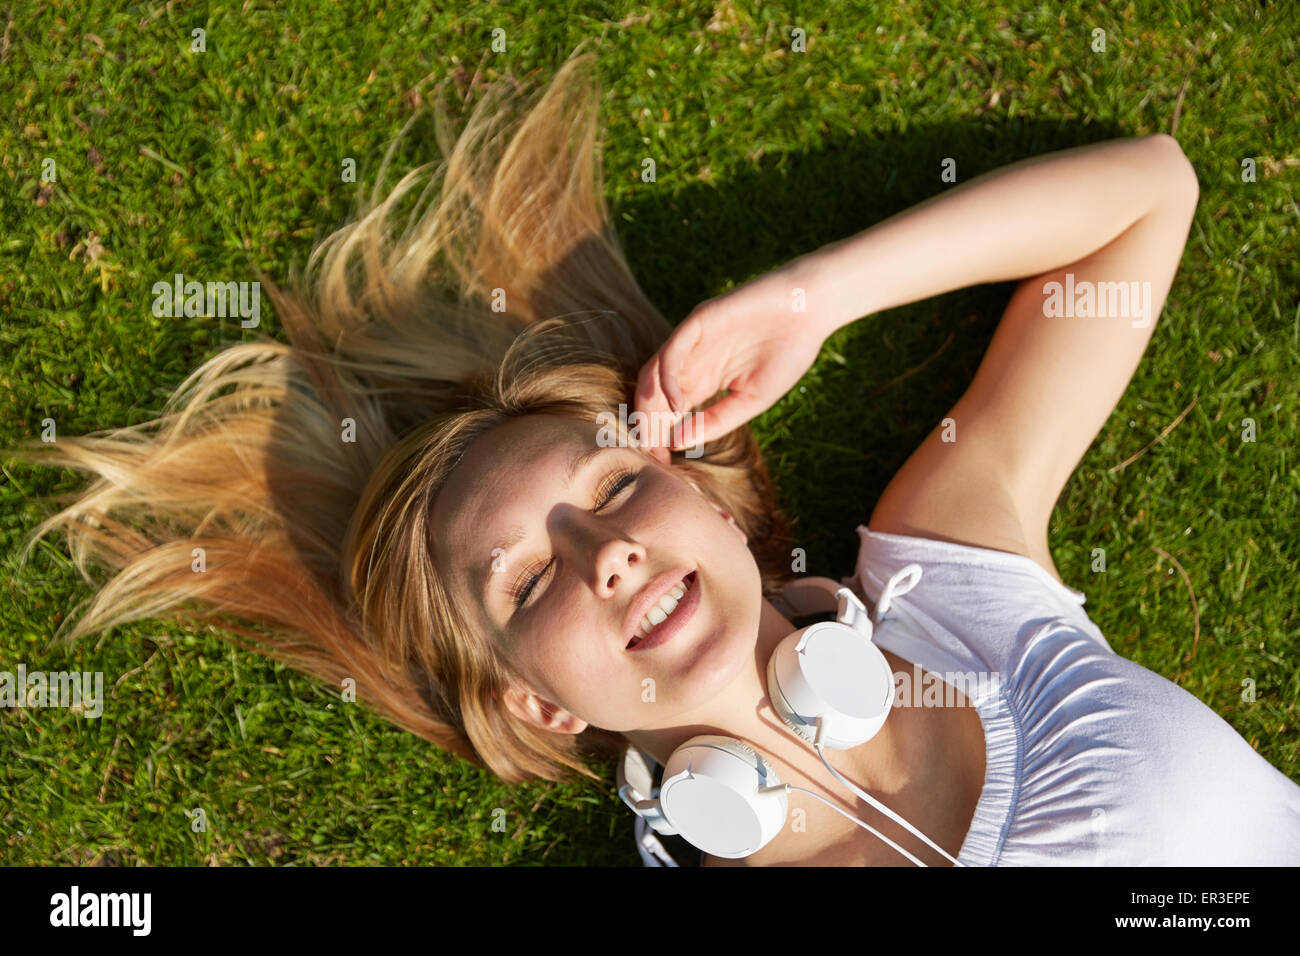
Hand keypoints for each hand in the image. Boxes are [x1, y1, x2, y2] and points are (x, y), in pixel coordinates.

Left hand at [634, 257, 835, 449]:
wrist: (809, 309)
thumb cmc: (787, 353)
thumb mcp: (751, 399)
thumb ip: (715, 421)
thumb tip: (676, 444)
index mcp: (703, 380)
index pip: (669, 411)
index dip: (661, 436)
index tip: (661, 463)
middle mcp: (691, 361)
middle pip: (654, 395)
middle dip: (649, 426)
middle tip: (650, 454)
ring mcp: (692, 341)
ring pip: (653, 374)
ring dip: (649, 406)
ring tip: (653, 434)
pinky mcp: (697, 321)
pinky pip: (671, 352)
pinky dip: (666, 379)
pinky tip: (675, 405)